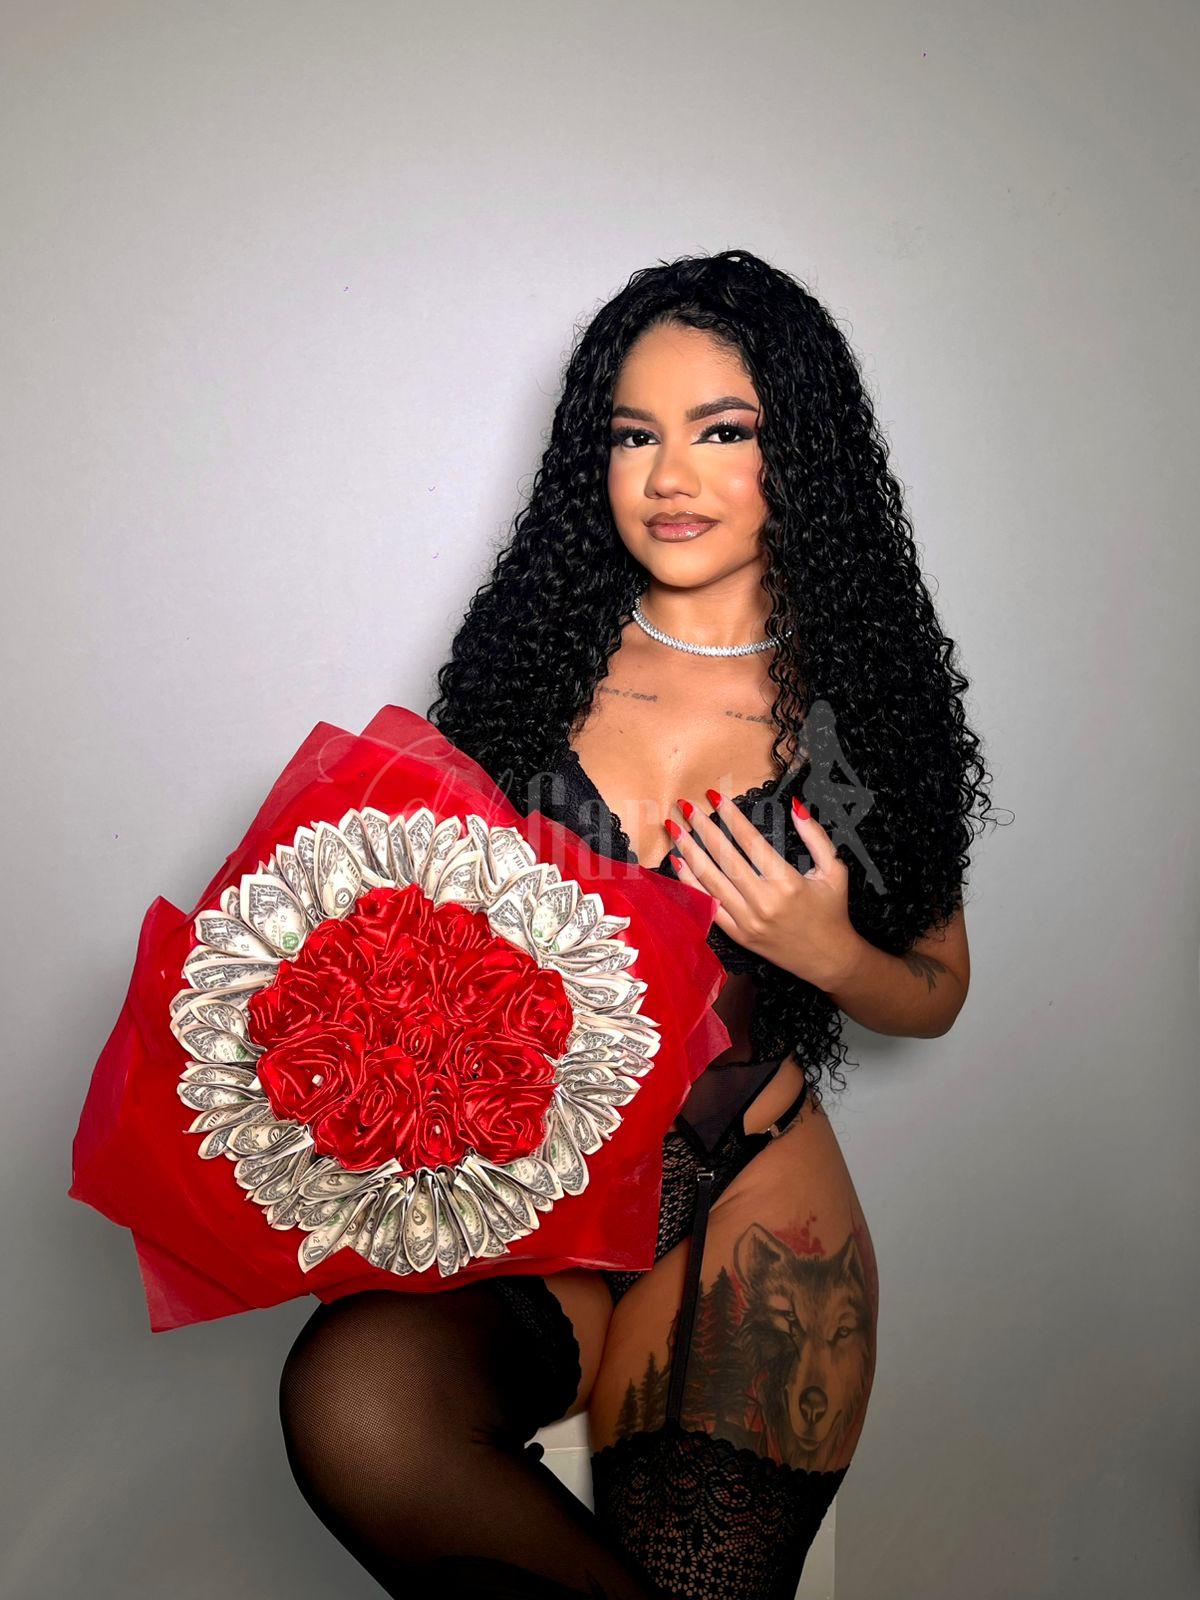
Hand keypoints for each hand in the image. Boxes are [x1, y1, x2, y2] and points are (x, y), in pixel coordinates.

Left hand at [665, 789, 861, 990]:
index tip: (715, 797)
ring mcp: (748, 921)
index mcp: (787, 882)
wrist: (828, 958)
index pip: (750, 841)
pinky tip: (679, 863)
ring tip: (674, 830)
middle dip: (702, 828)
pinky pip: (709, 905)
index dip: (730, 816)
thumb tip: (794, 805)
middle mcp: (764, 902)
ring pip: (710, 880)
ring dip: (689, 852)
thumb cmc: (832, 912)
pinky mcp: (738, 935)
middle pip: (724, 857)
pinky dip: (691, 884)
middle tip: (686, 806)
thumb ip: (815, 836)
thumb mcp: (834, 870)